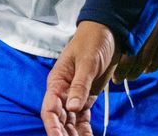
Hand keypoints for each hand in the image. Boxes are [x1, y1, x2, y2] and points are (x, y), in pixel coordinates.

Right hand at [41, 21, 116, 135]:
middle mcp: (63, 91)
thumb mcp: (87, 61)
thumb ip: (80, 84)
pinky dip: (85, 130)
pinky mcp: (86, 97)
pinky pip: (82, 118)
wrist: (108, 32)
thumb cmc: (93, 40)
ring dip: (74, 135)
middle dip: (64, 134)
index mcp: (57, 81)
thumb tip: (71, 107)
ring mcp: (74, 95)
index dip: (52, 127)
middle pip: (59, 120)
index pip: (50, 109)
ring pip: (70, 122)